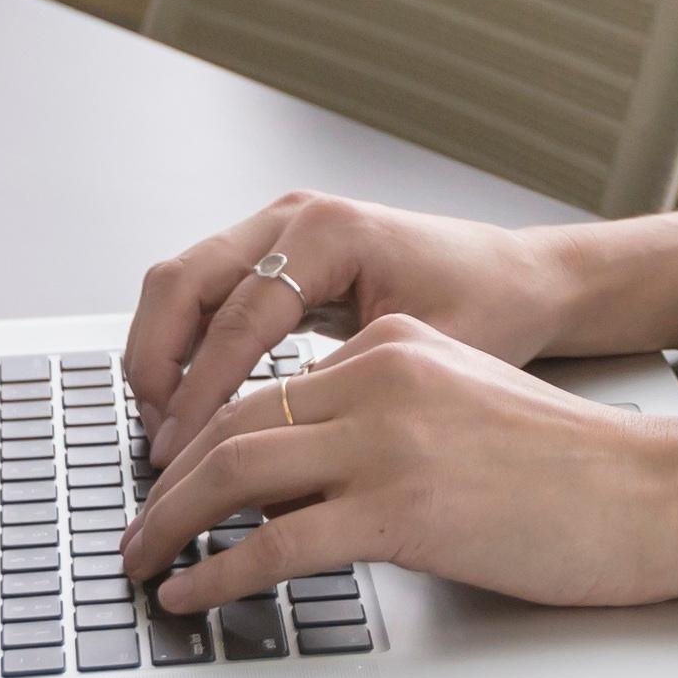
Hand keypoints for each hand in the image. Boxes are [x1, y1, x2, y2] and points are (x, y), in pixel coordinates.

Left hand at [115, 316, 677, 615]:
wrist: (659, 492)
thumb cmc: (579, 472)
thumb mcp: (466, 411)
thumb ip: (387, 425)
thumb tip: (301, 487)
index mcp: (395, 349)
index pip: (263, 389)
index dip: (197, 443)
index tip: (167, 484)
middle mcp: (382, 378)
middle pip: (231, 427)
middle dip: (166, 487)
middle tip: (132, 533)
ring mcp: (390, 442)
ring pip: (236, 476)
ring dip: (171, 528)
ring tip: (142, 567)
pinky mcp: (404, 510)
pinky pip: (277, 544)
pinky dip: (218, 573)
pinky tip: (194, 596)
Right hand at [125, 190, 579, 441]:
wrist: (522, 276)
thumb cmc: (491, 306)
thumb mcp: (423, 357)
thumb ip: (346, 395)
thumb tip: (271, 461)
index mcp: (331, 232)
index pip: (238, 316)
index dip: (200, 390)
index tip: (178, 451)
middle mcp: (295, 216)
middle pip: (182, 280)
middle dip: (155, 362)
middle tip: (156, 438)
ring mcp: (279, 226)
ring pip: (180, 281)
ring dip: (160, 351)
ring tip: (164, 426)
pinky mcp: (276, 250)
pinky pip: (204, 291)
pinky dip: (183, 342)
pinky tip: (189, 400)